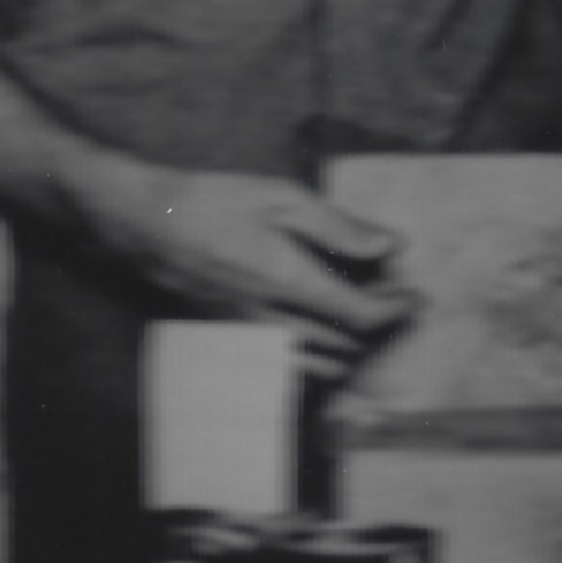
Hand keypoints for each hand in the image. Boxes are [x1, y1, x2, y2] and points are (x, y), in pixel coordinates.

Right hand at [80, 159, 418, 378]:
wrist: (144, 223)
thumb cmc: (212, 202)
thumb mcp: (282, 199)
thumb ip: (340, 227)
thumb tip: (390, 245)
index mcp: (290, 284)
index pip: (361, 317)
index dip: (397, 311)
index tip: (417, 297)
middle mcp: (271, 322)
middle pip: (344, 344)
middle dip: (376, 324)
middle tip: (393, 295)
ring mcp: (247, 336)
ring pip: (315, 363)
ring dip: (347, 344)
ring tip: (359, 311)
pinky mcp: (230, 339)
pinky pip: (284, 363)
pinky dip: (313, 355)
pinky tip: (317, 330)